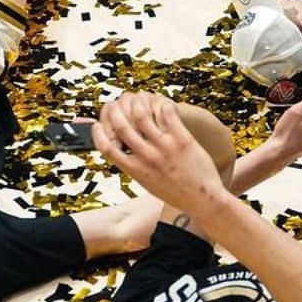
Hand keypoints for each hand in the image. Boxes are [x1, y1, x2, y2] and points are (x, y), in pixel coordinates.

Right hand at [93, 93, 230, 211]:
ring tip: (138, 100)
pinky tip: (162, 105)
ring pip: (141, 115)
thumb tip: (123, 154)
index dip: (98, 133)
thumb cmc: (175, 193)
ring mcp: (164, 148)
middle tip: (116, 104)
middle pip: (121, 126)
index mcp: (135, 170)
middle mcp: (147, 157)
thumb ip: (134, 168)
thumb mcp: (147, 184)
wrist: (203, 201)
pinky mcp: (182, 140)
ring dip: (137, 103)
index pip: (106, 147)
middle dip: (114, 110)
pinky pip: (168, 114)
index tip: (98, 125)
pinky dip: (162, 105)